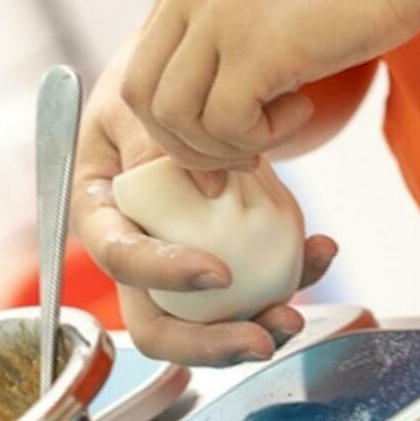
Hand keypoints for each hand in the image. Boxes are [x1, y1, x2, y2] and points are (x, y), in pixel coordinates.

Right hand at [74, 43, 337, 365]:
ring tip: (296, 317)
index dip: (165, 276)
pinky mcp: (222, 253)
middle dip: (209, 345)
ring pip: (206, 323)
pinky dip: (292, 275)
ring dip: (254, 329)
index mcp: (99, 214)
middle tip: (262, 339)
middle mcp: (134, 250)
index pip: (120, 260)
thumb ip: (154, 144)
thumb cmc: (152, 82)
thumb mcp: (139, 101)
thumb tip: (196, 182)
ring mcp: (179, 261)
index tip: (218, 274)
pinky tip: (321, 250)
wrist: (189, 75)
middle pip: (156, 323)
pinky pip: (254, 285)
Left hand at [121, 0, 419, 170]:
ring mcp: (217, 12)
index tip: (222, 137)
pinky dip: (262, 137)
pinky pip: (227, 124)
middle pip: (143, 94)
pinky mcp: (254, 45)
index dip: (173, 116)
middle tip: (242, 154)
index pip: (144, 61)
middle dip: (185, 143)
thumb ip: (223, 32)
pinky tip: (303, 110)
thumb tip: (199, 112)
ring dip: (224, 145)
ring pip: (176, 116)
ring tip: (277, 129)